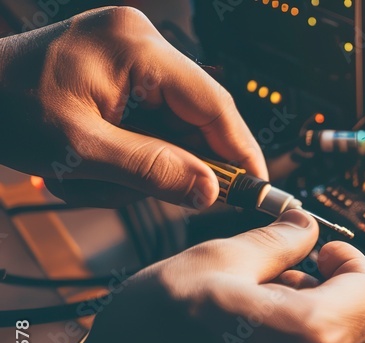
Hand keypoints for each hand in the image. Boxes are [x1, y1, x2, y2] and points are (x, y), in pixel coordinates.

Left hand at [0, 6, 264, 207]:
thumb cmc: (4, 109)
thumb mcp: (79, 151)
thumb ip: (152, 171)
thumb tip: (212, 191)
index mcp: (136, 47)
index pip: (213, 104)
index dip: (240, 152)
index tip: (258, 190)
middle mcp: (141, 42)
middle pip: (194, 118)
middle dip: (173, 164)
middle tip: (149, 197)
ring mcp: (131, 55)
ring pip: (172, 128)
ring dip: (141, 166)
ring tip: (89, 180)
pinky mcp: (120, 72)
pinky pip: (149, 123)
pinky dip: (128, 155)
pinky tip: (88, 167)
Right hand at [0, 211, 364, 342]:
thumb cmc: (151, 339)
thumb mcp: (213, 262)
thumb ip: (277, 241)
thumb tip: (307, 226)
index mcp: (310, 336)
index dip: (354, 263)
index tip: (325, 255)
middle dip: (351, 300)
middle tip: (302, 283)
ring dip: (336, 335)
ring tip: (275, 317)